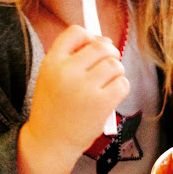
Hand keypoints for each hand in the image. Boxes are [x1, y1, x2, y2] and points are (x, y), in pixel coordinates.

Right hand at [27, 24, 128, 155]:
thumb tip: (105, 41)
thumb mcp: (51, 76)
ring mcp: (85, 88)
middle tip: (107, 65)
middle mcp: (67, 72)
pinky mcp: (101, 104)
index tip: (92, 46)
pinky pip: (122, 84)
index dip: (89, 36)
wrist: (50, 141)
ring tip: (106, 84)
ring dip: (116, 72)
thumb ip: (72, 56)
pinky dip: (120, 87)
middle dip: (110, 53)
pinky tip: (110, 96)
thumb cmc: (54, 107)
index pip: (76, 32)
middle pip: (101, 46)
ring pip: (115, 65)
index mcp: (52, 62)